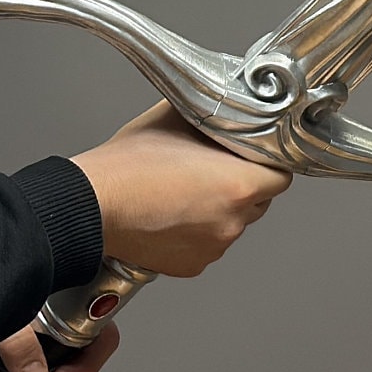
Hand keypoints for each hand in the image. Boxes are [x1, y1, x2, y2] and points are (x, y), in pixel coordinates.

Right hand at [70, 102, 290, 276]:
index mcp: (239, 185)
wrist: (91, 205)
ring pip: (231, 224)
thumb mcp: (176, 118)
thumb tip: (227, 104)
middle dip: (242, 186)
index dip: (267, 163)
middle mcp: (232, 222)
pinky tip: (171, 215)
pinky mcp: (192, 266)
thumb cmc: (127, 164)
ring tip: (183, 192)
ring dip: (218, 211)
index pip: (280, 176)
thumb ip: (212, 114)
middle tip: (210, 170)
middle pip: (258, 201)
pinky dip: (196, 233)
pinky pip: (207, 245)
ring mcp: (213, 248)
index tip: (251, 157)